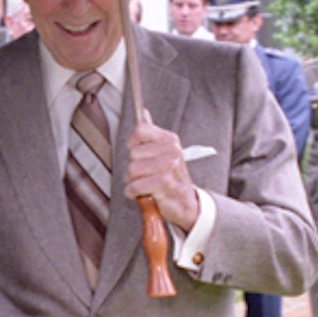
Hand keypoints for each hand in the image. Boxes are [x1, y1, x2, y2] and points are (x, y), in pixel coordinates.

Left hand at [124, 109, 200, 229]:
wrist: (186, 203)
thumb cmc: (171, 178)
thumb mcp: (163, 152)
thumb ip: (151, 133)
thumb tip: (144, 113)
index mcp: (170, 139)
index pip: (140, 130)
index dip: (133, 144)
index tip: (139, 155)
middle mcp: (171, 150)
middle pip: (132, 154)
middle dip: (133, 168)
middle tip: (146, 175)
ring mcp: (168, 166)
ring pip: (132, 170)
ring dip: (133, 182)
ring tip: (145, 185)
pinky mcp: (164, 183)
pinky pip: (135, 186)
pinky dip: (134, 193)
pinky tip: (143, 194)